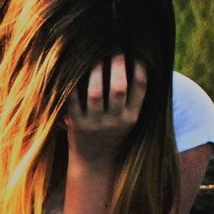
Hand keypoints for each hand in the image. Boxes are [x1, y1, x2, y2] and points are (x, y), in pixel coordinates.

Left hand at [63, 52, 145, 170]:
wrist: (94, 163)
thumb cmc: (113, 135)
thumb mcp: (128, 121)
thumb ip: (133, 99)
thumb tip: (137, 65)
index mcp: (131, 118)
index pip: (140, 89)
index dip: (140, 69)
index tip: (136, 54)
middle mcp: (115, 121)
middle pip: (118, 89)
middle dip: (117, 66)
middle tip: (116, 50)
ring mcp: (94, 123)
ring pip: (94, 93)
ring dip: (95, 71)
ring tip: (96, 56)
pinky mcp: (76, 125)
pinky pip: (73, 100)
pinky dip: (73, 84)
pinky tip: (75, 69)